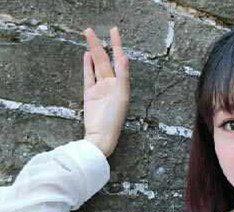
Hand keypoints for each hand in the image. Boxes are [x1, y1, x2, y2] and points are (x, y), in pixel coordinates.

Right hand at [82, 26, 130, 156]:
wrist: (100, 136)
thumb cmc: (114, 120)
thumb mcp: (121, 97)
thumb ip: (122, 77)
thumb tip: (124, 57)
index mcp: (122, 85)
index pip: (119, 61)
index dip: (117, 45)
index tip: (114, 31)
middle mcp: (112, 86)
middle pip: (105, 61)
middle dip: (99, 45)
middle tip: (90, 30)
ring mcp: (100, 90)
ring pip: (96, 66)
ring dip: (92, 52)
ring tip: (88, 37)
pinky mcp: (90, 95)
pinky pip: (88, 77)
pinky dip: (87, 66)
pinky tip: (87, 55)